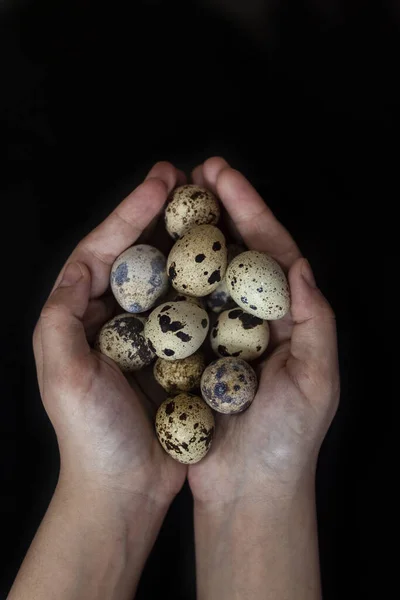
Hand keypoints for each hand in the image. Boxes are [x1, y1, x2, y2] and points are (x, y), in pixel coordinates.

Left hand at [33, 162, 186, 507]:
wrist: (126, 488)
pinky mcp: (175, 350)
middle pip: (137, 253)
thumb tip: (80, 265)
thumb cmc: (90, 436)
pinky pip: (193, 306)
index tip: (161, 183)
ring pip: (168, 274)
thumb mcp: (62, 376)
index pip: (103, 251)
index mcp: (80, 314)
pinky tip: (226, 260)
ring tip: (208, 206)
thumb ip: (59, 320)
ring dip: (186, 239)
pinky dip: (207, 281)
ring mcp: (146, 331)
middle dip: (160, 214)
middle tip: (187, 178)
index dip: (130, 212)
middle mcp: (113, 316)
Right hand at [189, 157, 339, 504]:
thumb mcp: (316, 381)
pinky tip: (152, 254)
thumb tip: (301, 265)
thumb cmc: (288, 441)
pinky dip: (167, 279)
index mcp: (288, 318)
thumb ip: (316, 321)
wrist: (248, 492)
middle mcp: (253, 319)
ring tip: (172, 199)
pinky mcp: (189, 354)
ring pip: (204, 274)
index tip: (223, 175)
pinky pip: (178, 308)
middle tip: (196, 171)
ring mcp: (219, 334)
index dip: (250, 210)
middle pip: (237, 252)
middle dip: (219, 209)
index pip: (271, 252)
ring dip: (191, 236)